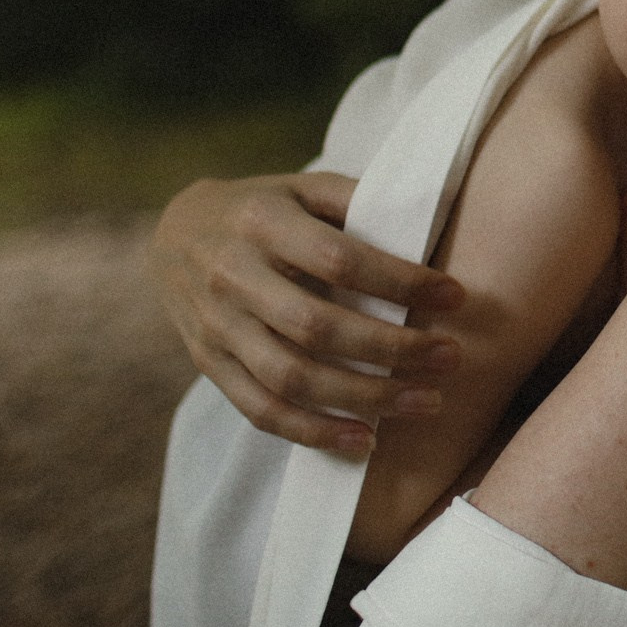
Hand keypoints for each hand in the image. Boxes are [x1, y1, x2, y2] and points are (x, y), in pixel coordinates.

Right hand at [147, 172, 466, 454]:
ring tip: (426, 402)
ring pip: (291, 378)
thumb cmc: (261, 209)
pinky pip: (261, 410)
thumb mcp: (301, 187)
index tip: (454, 296)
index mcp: (262, 221)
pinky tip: (366, 440)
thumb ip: (355, 201)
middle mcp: (233, 275)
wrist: (171, 237)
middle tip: (451, 357)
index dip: (400, 281)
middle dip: (392, 349)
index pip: (340, 260)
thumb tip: (427, 225)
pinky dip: (314, 432)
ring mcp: (217, 326)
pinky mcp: (209, 365)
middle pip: (317, 327)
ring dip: (364, 398)